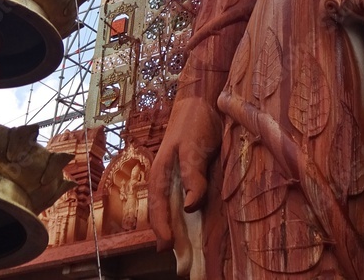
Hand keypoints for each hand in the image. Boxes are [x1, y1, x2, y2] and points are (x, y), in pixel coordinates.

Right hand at [149, 95, 222, 250]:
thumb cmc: (193, 123)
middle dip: (174, 237)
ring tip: (194, 251)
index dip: (162, 230)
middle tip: (184, 261)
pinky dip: (197, 216)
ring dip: (185, 229)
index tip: (167, 248)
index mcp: (160, 175)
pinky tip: (206, 226)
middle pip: (168, 215)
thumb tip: (190, 207)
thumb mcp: (192, 148)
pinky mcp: (195, 177)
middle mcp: (168, 181)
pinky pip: (193, 201)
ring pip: (180, 211)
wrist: (204, 101)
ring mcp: (181, 180)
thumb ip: (192, 176)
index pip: (158, 209)